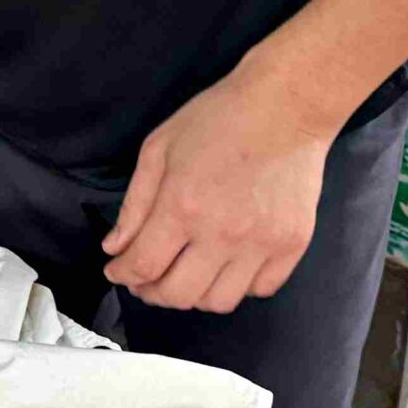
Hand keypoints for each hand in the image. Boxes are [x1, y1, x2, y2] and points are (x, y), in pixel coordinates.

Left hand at [101, 59, 341, 313]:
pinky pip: (260, 290)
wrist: (287, 106)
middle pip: (178, 294)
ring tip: (187, 272)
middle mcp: (222, 233)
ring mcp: (261, 243)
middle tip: (147, 277)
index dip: (122, 274)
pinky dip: (238, 286)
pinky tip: (227, 264)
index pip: (143, 266)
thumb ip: (134, 204)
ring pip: (218, 301)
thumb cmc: (219, 118)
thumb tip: (116, 248)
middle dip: (151, 291)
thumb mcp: (160, 148)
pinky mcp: (292, 245)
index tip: (117, 270)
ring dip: (194, 294)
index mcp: (183, 205)